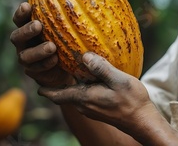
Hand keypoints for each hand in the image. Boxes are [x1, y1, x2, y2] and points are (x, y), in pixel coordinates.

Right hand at [10, 2, 74, 86]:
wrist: (65, 66)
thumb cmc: (66, 38)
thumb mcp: (66, 25)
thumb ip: (68, 12)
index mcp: (28, 27)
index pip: (20, 18)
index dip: (21, 12)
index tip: (27, 5)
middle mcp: (24, 42)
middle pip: (17, 36)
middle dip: (27, 30)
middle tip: (38, 25)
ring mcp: (27, 57)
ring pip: (25, 55)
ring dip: (38, 50)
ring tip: (52, 46)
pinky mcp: (33, 71)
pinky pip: (35, 69)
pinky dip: (45, 64)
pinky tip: (55, 60)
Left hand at [38, 52, 155, 133]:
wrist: (142, 121)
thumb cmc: (132, 101)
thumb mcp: (118, 80)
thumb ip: (101, 68)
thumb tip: (84, 56)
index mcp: (85, 98)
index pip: (57, 94)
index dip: (45, 87)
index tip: (34, 77)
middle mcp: (84, 105)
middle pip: (64, 93)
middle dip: (56, 82)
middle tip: (51, 65)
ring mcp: (91, 109)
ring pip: (75, 94)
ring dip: (70, 84)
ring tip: (70, 67)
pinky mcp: (98, 109)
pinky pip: (84, 96)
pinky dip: (81, 87)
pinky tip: (90, 77)